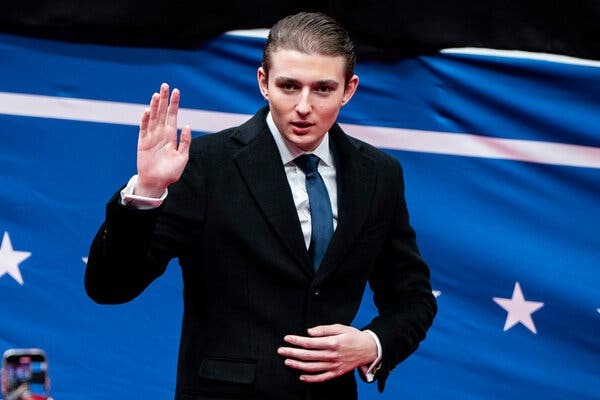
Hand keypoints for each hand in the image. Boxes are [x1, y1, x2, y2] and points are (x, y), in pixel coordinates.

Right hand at [135, 83, 190, 197]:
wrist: (157, 183)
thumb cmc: (171, 172)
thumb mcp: (182, 157)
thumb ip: (185, 142)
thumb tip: (187, 125)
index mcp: (171, 136)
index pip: (172, 116)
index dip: (174, 104)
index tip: (176, 91)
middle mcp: (161, 134)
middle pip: (162, 113)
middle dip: (164, 99)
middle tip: (165, 85)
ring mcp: (151, 137)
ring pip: (153, 118)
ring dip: (154, 106)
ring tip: (157, 94)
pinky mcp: (142, 143)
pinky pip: (144, 129)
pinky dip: (145, 120)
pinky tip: (148, 110)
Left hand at [278, 324, 377, 382]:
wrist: (368, 349)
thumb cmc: (353, 336)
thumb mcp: (340, 327)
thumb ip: (323, 329)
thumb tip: (309, 332)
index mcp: (332, 343)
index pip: (309, 342)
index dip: (296, 340)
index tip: (287, 338)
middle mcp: (332, 356)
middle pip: (307, 355)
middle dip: (292, 353)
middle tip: (281, 351)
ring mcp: (334, 366)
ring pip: (311, 367)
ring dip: (297, 365)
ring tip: (287, 361)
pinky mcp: (336, 373)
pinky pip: (321, 378)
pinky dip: (310, 378)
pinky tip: (301, 376)